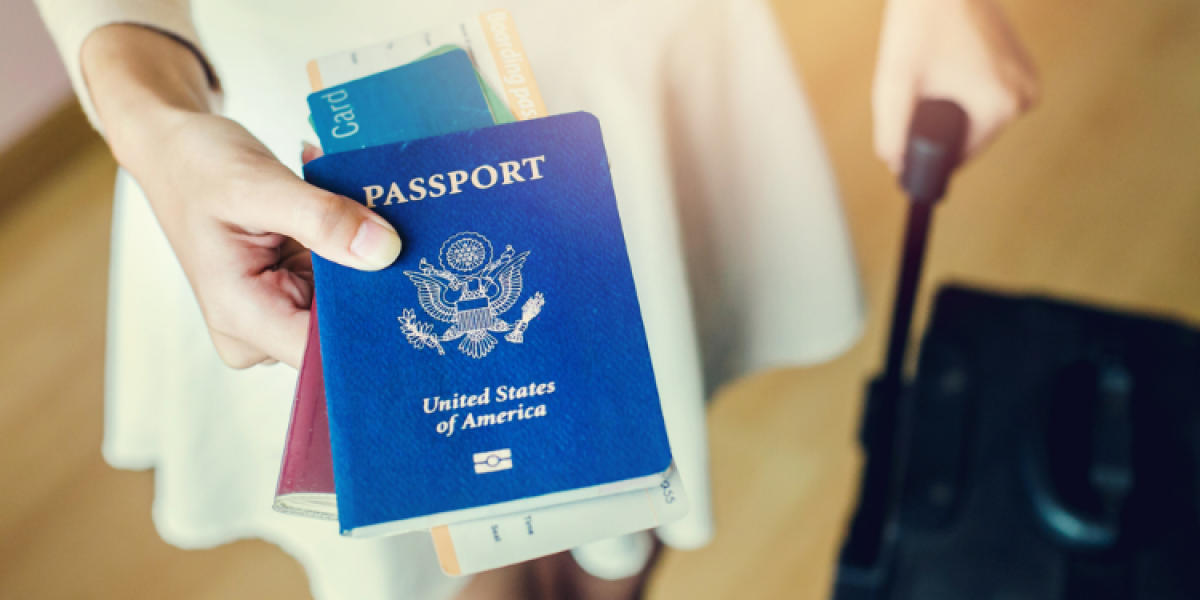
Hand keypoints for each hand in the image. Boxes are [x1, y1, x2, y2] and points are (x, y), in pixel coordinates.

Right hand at [83, 25, 400, 367]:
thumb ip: (321, 218)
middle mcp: (261, 329)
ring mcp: (280, 310)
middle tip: (402, 230)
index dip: (372, 328)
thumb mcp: (258, 184)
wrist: (177, 149)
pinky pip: (342, 278)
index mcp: (243, 318)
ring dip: (366, 255)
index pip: (324, 354)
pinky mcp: (295, 289)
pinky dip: (351, 242)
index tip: (416, 289)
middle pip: (342, 329)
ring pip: (349, 301)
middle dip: (376, 282)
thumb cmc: (198, 166)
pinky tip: (346, 203)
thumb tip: (384, 251)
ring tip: (360, 203)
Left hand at [873, 0, 1039, 171]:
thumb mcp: (895, 83)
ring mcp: (1028, 81)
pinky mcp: (1023, 68)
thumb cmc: (920, 24)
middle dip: (938, 125)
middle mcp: (1025, 97)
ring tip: (935, 70)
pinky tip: (949, 67)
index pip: (957, 158)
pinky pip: (987, 98)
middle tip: (919, 85)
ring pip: (976, 119)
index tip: (905, 130)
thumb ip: (891, 133)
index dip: (926, 154)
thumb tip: (897, 166)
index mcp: (1002, 107)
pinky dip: (964, 92)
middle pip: (967, 138)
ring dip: (950, 108)